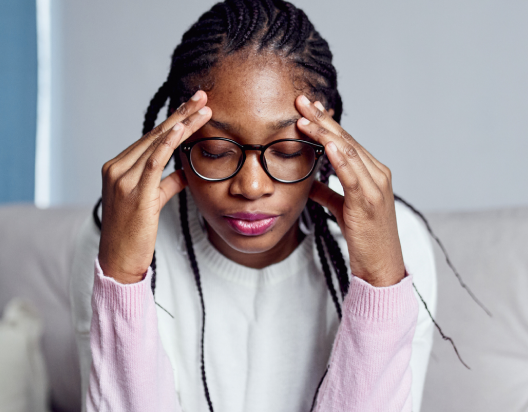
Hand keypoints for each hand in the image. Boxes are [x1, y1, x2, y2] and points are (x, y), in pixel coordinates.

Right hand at [99, 91, 211, 283]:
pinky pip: (153, 164)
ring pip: (156, 144)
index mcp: (118, 167)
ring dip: (182, 124)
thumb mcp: (152, 201)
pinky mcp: (134, 194)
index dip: (174, 121)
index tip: (193, 107)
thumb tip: (185, 171)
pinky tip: (181, 129)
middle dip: (181, 114)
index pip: (151, 138)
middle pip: (155, 135)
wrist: (119, 260)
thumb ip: (167, 183)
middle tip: (202, 96)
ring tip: (203, 109)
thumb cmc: (134, 233)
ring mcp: (123, 180)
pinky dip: (167, 144)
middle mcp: (117, 168)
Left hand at [295, 95, 404, 286]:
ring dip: (324, 132)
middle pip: (346, 139)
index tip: (307, 108)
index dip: (325, 123)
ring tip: (304, 117)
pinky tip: (327, 144)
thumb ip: (328, 193)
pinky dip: (340, 157)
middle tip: (301, 100)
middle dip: (322, 119)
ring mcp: (376, 186)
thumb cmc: (364, 237)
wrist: (381, 265)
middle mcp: (377, 174)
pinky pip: (353, 175)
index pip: (346, 141)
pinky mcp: (369, 201)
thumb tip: (310, 182)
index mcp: (372, 173)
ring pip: (348, 152)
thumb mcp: (342, 209)